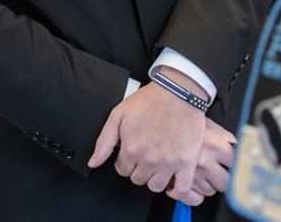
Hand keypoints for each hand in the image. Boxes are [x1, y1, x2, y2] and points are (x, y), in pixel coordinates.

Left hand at [88, 80, 205, 194]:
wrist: (179, 91)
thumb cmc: (150, 100)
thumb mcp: (119, 114)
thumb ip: (104, 141)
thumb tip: (93, 162)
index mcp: (132, 149)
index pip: (122, 170)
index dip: (125, 161)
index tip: (132, 151)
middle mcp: (149, 160)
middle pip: (138, 179)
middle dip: (138, 168)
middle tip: (145, 155)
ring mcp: (169, 162)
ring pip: (156, 186)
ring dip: (154, 178)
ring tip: (158, 166)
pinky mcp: (187, 161)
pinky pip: (182, 188)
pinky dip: (177, 190)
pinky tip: (173, 182)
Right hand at [169, 119, 235, 204]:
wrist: (162, 116)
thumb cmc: (186, 120)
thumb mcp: (211, 124)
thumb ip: (227, 139)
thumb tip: (238, 150)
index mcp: (215, 145)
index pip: (236, 164)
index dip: (235, 165)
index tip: (232, 165)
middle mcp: (204, 161)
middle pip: (225, 183)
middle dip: (223, 179)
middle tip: (219, 172)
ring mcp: (189, 173)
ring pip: (208, 191)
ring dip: (207, 185)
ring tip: (201, 173)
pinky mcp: (174, 180)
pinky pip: (190, 199)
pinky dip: (193, 197)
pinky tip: (193, 188)